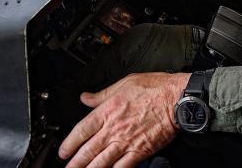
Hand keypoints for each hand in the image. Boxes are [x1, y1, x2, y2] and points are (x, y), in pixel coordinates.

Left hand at [58, 72, 188, 167]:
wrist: (177, 98)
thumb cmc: (155, 88)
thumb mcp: (125, 83)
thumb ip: (103, 94)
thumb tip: (86, 97)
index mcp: (108, 111)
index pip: (81, 131)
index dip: (69, 144)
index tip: (64, 151)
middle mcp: (114, 129)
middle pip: (88, 151)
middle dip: (75, 163)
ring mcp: (126, 142)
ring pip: (101, 162)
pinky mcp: (140, 151)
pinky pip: (122, 167)